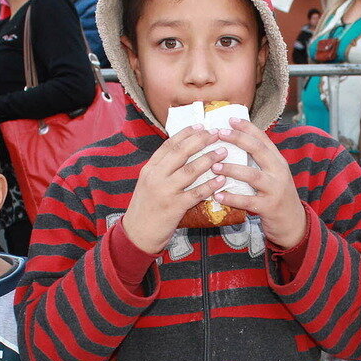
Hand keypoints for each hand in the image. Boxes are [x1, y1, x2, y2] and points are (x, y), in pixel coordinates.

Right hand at [121, 126, 224, 254]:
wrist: (137, 234)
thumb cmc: (147, 207)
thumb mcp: (149, 183)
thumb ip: (163, 169)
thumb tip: (183, 153)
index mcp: (150, 169)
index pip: (168, 145)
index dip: (185, 134)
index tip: (200, 126)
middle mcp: (156, 177)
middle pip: (180, 153)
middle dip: (200, 141)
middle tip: (216, 133)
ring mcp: (165, 192)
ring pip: (189, 171)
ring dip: (208, 159)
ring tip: (223, 152)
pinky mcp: (174, 207)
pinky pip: (195, 194)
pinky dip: (210, 186)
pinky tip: (221, 180)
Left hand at [211, 119, 307, 248]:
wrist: (293, 222)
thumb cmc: (277, 196)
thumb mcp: (273, 175)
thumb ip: (259, 161)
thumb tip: (235, 144)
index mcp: (278, 161)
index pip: (263, 139)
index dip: (247, 127)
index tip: (230, 119)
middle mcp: (279, 172)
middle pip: (259, 151)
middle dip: (239, 140)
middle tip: (219, 134)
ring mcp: (275, 189)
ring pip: (252, 175)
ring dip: (232, 170)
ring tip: (215, 167)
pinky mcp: (269, 207)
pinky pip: (247, 201)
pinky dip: (231, 198)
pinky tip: (217, 195)